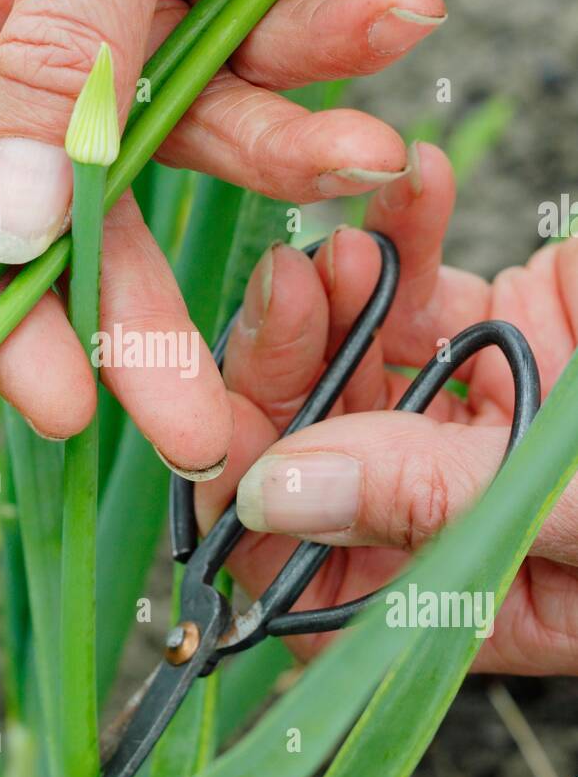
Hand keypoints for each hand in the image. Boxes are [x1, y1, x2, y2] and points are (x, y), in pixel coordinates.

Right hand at [0, 0, 442, 468]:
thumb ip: (64, 49)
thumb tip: (0, 227)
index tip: (59, 402)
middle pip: (70, 190)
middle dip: (142, 305)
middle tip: (205, 423)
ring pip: (196, 136)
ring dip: (289, 154)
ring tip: (368, 153)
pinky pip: (279, 63)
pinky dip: (340, 57)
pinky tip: (396, 18)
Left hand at [196, 143, 577, 674]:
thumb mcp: (576, 503)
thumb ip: (430, 503)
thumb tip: (270, 498)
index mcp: (457, 592)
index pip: (307, 572)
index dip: (253, 510)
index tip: (233, 429)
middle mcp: (443, 504)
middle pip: (308, 443)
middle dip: (285, 364)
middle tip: (289, 288)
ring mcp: (466, 408)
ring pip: (350, 349)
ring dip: (337, 284)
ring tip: (352, 234)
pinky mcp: (500, 323)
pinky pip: (420, 278)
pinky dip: (411, 228)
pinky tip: (420, 184)